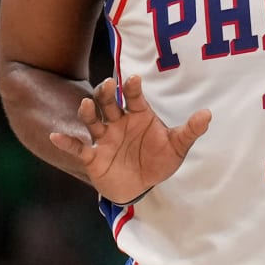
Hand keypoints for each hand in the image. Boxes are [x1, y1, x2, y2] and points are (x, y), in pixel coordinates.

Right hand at [48, 74, 211, 204]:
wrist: (142, 186)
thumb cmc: (158, 160)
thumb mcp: (177, 146)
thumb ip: (190, 130)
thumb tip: (208, 114)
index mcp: (138, 114)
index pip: (135, 97)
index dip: (133, 87)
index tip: (134, 78)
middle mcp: (118, 122)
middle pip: (109, 102)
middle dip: (108, 93)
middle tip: (109, 84)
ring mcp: (104, 138)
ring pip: (93, 120)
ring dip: (89, 112)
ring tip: (87, 104)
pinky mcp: (93, 156)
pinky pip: (78, 147)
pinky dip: (66, 142)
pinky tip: (56, 136)